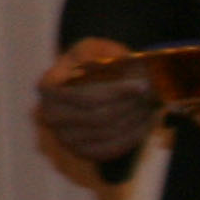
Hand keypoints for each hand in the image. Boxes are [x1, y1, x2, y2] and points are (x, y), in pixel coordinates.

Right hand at [36, 37, 160, 165]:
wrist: (86, 85)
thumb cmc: (90, 62)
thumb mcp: (90, 47)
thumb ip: (99, 53)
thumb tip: (117, 64)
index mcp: (48, 87)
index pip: (82, 96)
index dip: (115, 93)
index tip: (141, 85)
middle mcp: (50, 115)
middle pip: (97, 117)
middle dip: (129, 107)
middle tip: (151, 96)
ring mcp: (63, 137)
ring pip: (107, 133)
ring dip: (133, 120)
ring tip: (150, 106)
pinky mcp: (80, 152)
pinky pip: (110, 149)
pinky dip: (132, 138)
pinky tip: (145, 123)